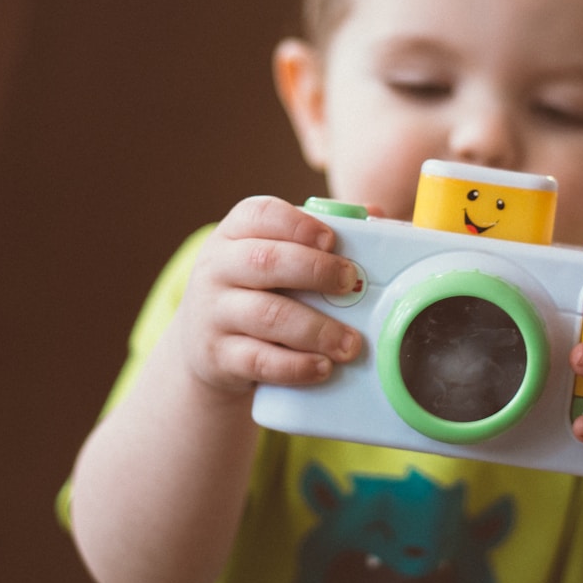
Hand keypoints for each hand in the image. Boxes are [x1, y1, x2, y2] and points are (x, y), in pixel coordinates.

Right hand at [171, 196, 362, 395]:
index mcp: (235, 233)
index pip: (260, 215)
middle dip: (315, 271)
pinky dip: (295, 365)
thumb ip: (319, 236)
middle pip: (265, 262)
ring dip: (316, 329)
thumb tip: (376, 214)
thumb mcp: (275, 255)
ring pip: (266, 315)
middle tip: (350, 284)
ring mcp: (214, 312)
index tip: (331, 239)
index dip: (298, 224)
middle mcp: (218, 267)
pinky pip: (258, 360)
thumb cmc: (258, 287)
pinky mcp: (217, 355)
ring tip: (350, 343)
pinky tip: (322, 367)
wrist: (205, 341)